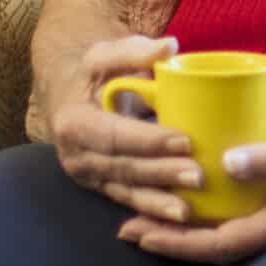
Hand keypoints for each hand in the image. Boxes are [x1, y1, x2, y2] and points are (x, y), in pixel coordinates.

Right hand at [42, 34, 204, 224]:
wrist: (67, 95)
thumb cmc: (92, 72)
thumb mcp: (105, 55)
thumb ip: (135, 51)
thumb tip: (170, 46)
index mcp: (73, 122)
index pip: (114, 135)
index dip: (149, 141)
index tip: (185, 140)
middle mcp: (76, 155)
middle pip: (123, 168)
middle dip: (161, 174)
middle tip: (199, 175)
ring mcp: (88, 176)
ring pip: (125, 191)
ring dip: (158, 201)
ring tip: (189, 210)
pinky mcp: (101, 186)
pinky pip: (128, 200)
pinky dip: (151, 211)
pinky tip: (178, 219)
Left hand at [118, 128, 265, 264]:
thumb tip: (228, 163)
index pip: (214, 244)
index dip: (174, 243)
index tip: (138, 234)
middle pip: (209, 244)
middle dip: (168, 238)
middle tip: (126, 228)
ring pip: (218, 232)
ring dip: (182, 225)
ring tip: (148, 214)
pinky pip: (231, 216)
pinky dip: (205, 211)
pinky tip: (193, 196)